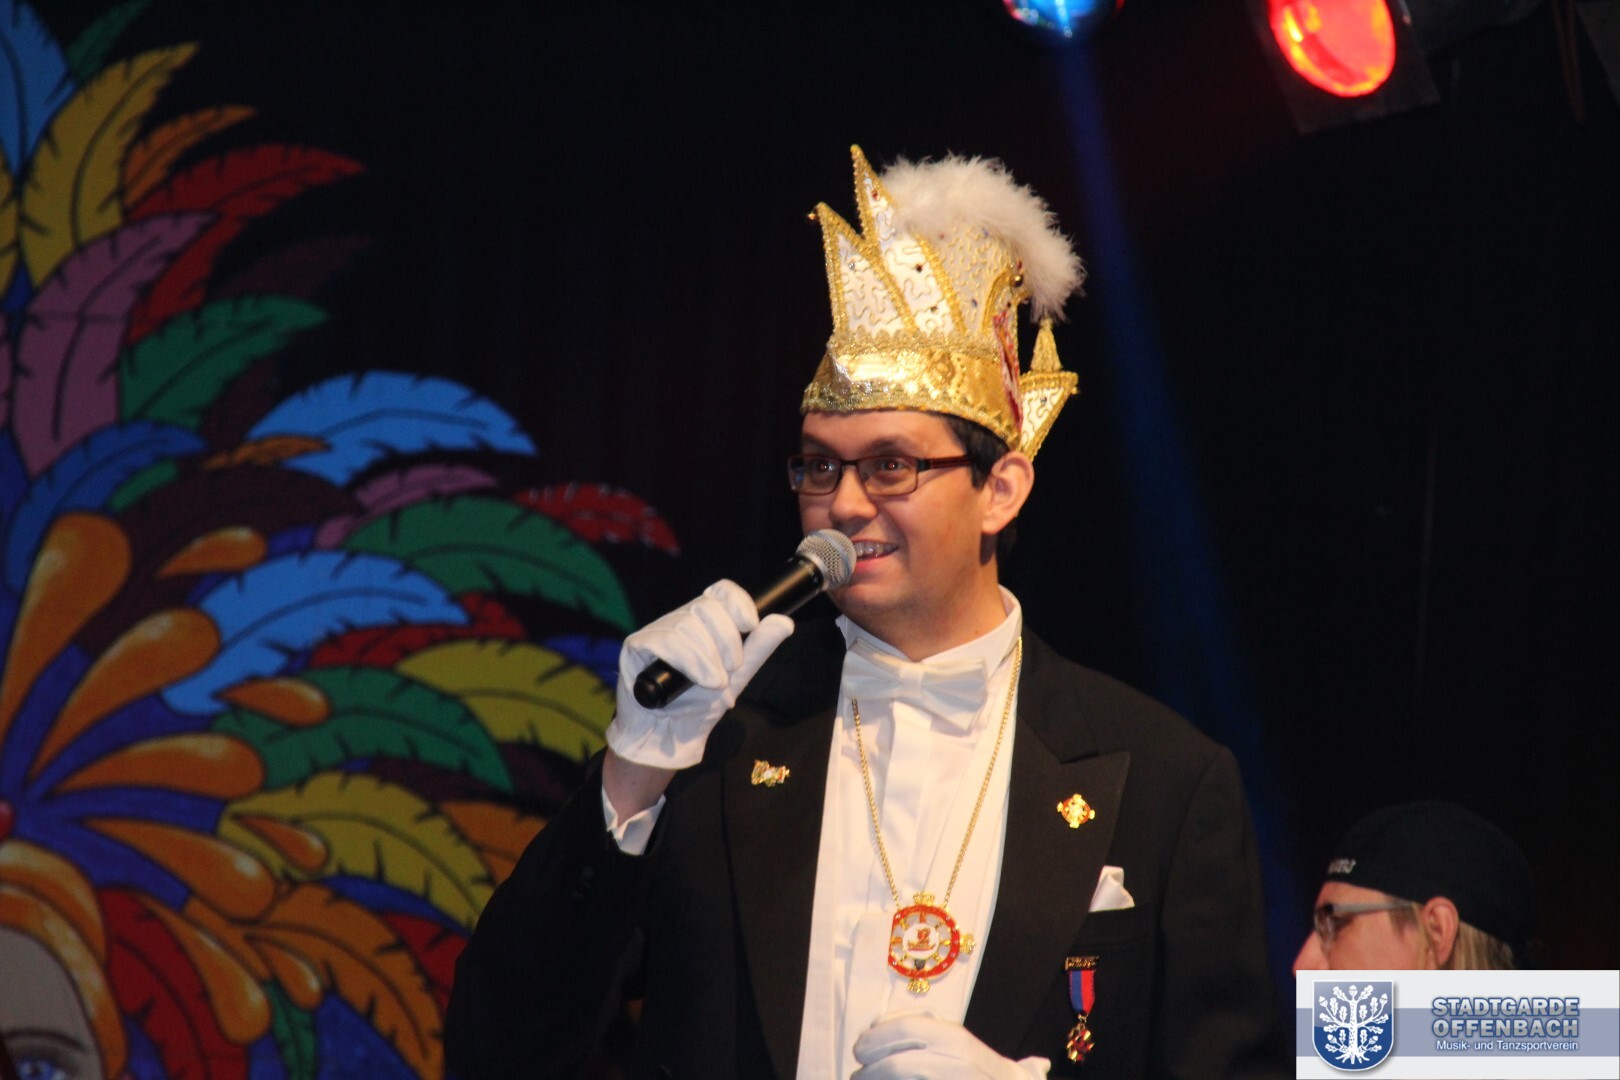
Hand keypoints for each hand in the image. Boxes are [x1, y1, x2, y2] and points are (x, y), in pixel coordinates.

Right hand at [606, 580, 793, 768]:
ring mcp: (657, 631)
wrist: (671, 736)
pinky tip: (702, 680)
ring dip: (709, 657)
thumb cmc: (700, 706)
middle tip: (733, 667)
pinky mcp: (637, 646)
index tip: (750, 625)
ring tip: (716, 683)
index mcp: (704, 623)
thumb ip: (759, 649)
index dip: (737, 602)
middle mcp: (679, 621)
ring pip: (687, 625)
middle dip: (727, 638)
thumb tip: (785, 621)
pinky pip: (665, 640)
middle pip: (706, 606)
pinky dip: (689, 660)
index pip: (720, 591)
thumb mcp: (738, 676)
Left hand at [852, 1011, 1050, 1079]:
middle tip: (857, 1074)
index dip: (875, 1039)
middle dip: (871, 1069)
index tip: (860, 1049)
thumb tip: (876, 1029)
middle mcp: (954, 1059)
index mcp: (951, 1037)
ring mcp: (951, 1079)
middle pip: (898, 1063)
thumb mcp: (949, 1036)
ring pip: (904, 1077)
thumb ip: (918, 1029)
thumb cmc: (973, 1062)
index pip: (904, 1030)